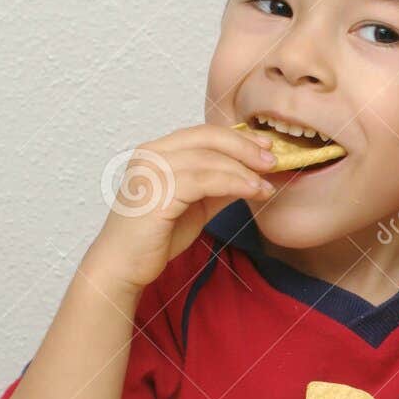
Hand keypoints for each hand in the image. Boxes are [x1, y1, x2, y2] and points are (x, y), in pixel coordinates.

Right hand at [84, 124, 276, 294]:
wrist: (125, 265)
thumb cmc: (156, 236)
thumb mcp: (195, 204)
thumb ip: (218, 186)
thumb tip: (253, 174)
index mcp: (157, 151)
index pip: (204, 133)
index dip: (239, 137)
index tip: (266, 147)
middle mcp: (150, 155)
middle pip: (207, 138)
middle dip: (246, 148)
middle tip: (273, 161)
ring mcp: (151, 172)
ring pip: (209, 159)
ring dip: (245, 171)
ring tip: (266, 185)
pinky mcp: (156, 194)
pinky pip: (204, 181)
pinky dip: (234, 184)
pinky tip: (253, 192)